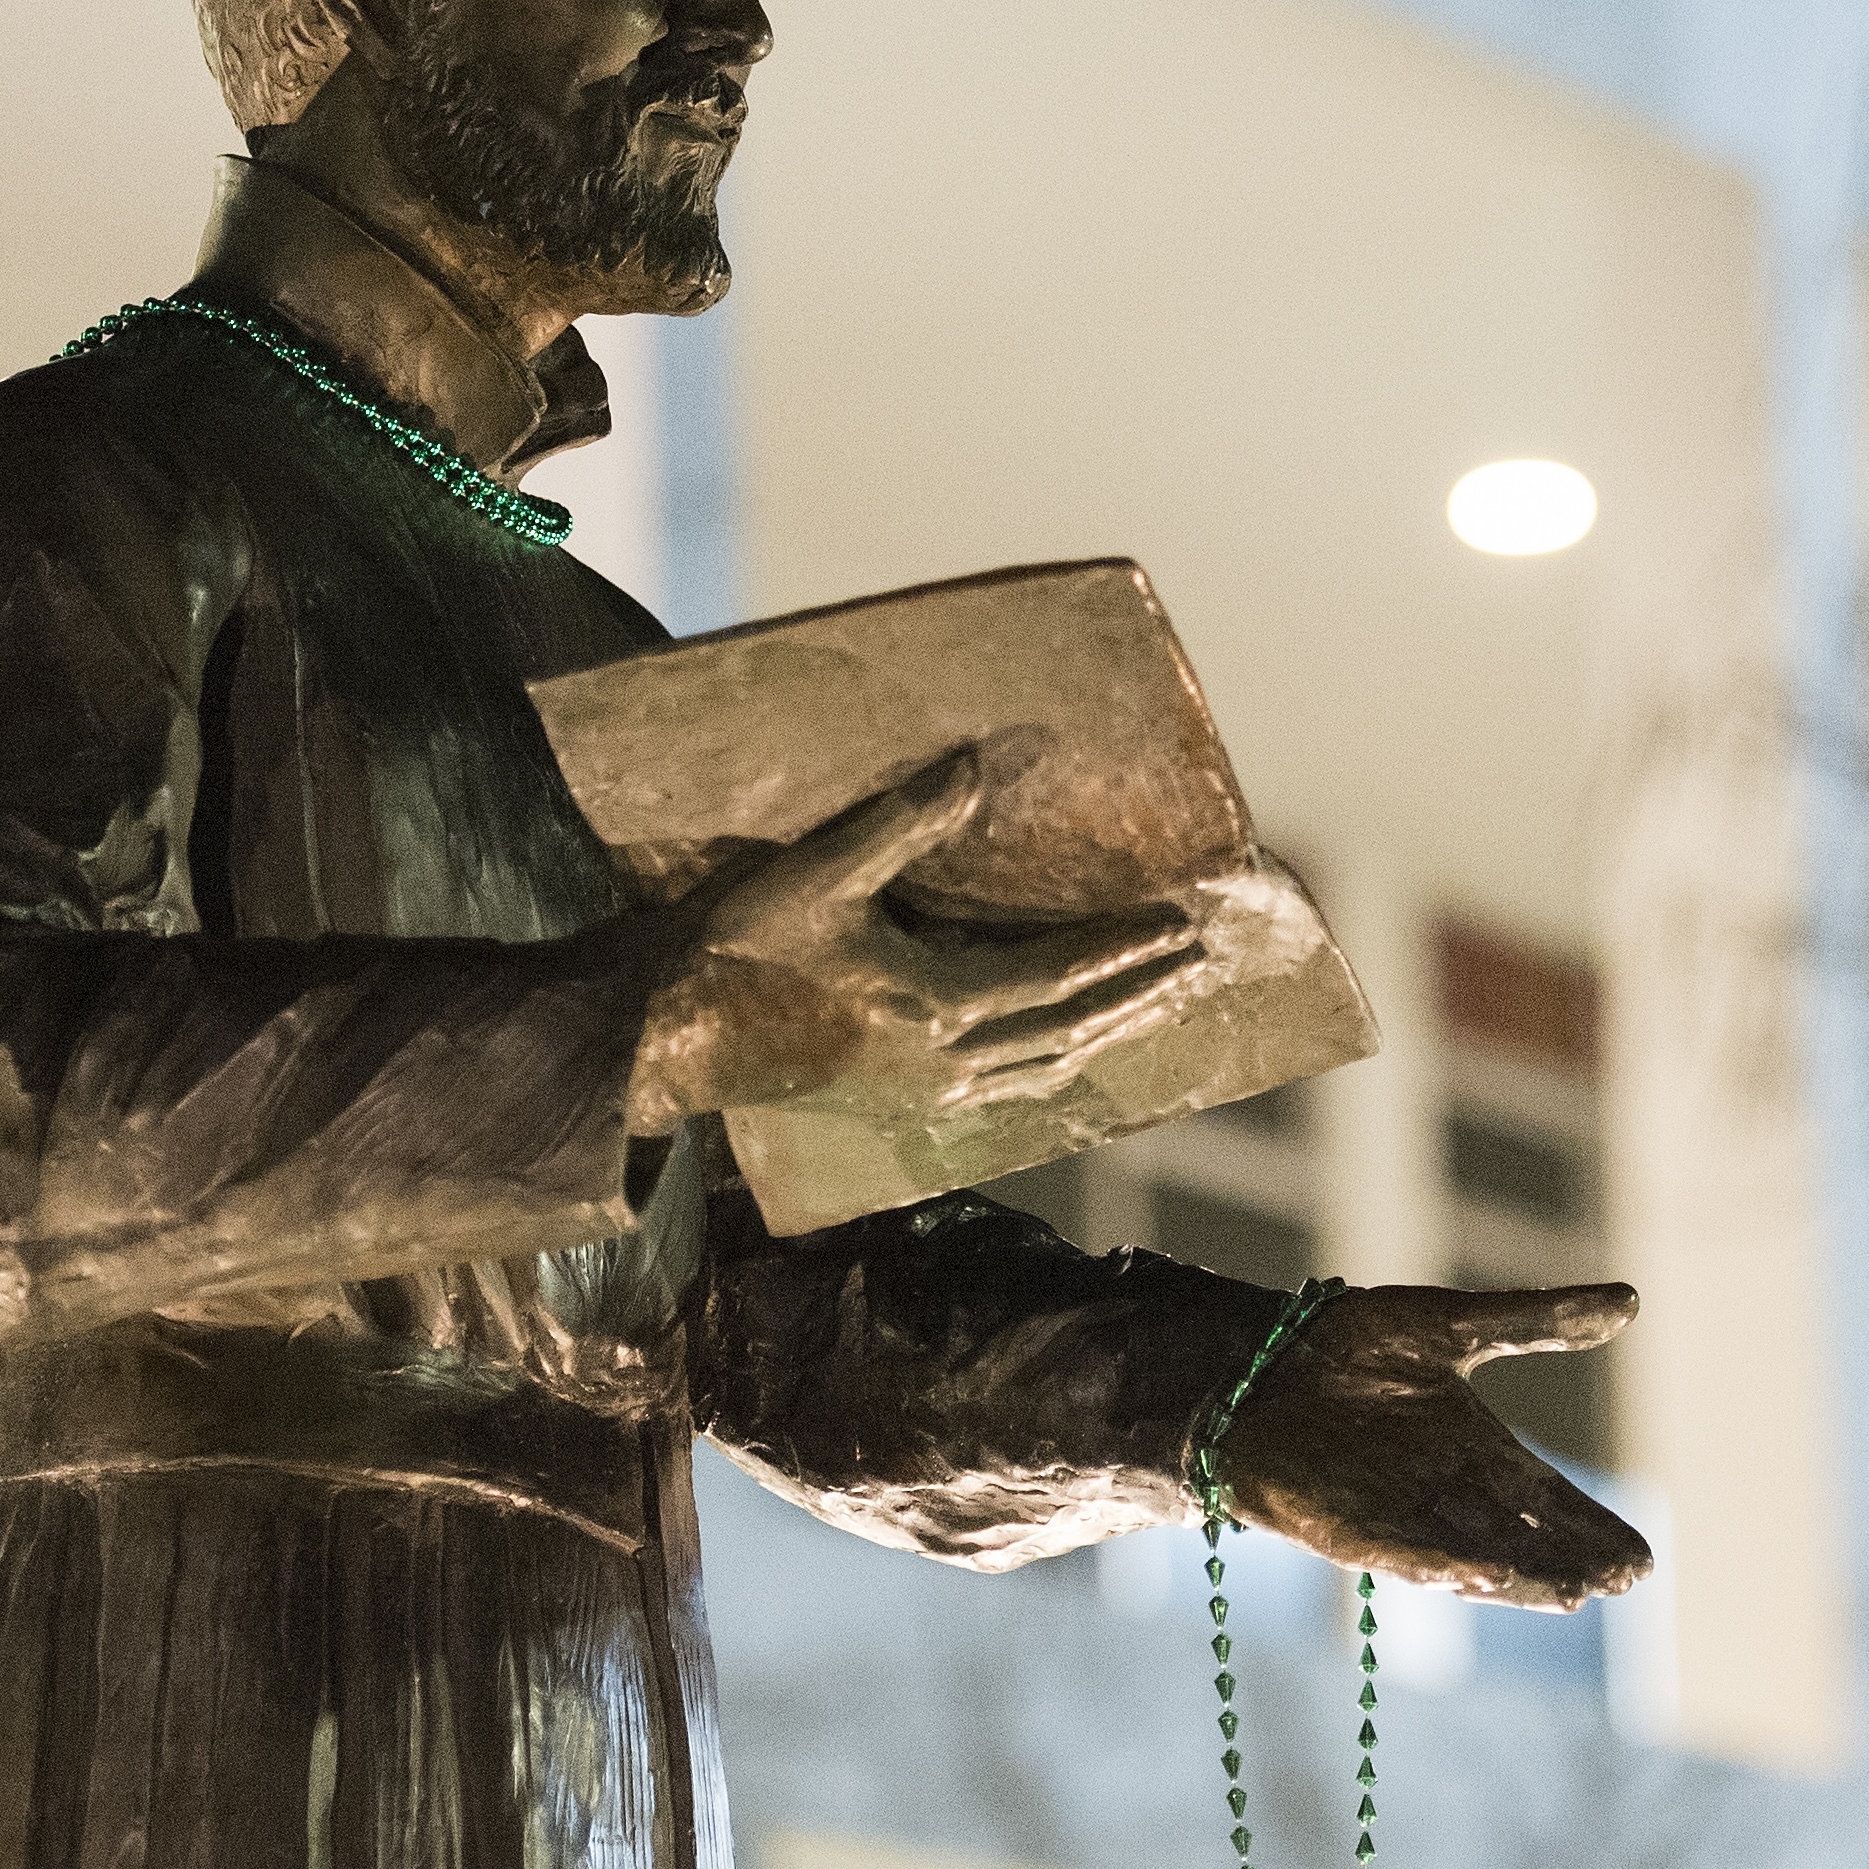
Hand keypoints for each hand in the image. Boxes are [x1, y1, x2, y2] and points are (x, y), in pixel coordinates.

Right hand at [628, 750, 1218, 1131]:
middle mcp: (945, 1064)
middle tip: (1201, 959)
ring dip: (1107, 1029)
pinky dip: (1056, 1059)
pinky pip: (1008, 1087)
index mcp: (935, 1009)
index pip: (1061, 979)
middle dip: (1140, 992)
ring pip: (1047, 1066)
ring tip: (1157, 998)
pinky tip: (1069, 1045)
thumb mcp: (818, 873)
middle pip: (1072, 1030)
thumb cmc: (735, 947)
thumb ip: (902, 823)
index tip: (1186, 925)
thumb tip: (977, 765)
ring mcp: (925, 1094)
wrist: (668, 1036)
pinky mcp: (901, 1103)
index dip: (1126, 950)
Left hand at [1207, 1283, 1649, 1610]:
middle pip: (1524, 1538)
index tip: (1641, 1559)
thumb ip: (1535, 1320)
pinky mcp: (1347, 1532)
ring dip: (1520, 1577)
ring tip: (1571, 1591)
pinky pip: (1403, 1554)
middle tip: (1618, 1576)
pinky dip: (1444, 1566)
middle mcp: (1450, 1495)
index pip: (1551, 1499)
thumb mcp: (1450, 1325)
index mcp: (1481, 1451)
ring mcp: (1401, 1518)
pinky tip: (1483, 1577)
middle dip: (1568, 1559)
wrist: (1253, 1364)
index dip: (1593, 1527)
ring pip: (1475, 1556)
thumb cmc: (1348, 1346)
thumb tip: (1630, 1299)